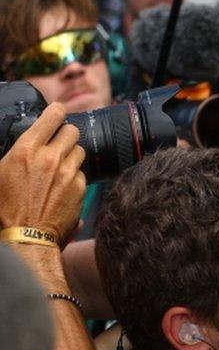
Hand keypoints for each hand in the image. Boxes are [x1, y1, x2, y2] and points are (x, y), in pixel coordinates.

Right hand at [0, 103, 84, 244]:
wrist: (24, 237)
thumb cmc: (4, 208)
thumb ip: (17, 153)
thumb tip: (25, 144)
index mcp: (26, 150)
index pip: (52, 116)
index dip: (56, 112)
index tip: (57, 112)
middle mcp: (50, 157)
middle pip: (72, 131)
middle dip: (65, 135)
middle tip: (57, 144)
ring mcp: (67, 172)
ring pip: (79, 151)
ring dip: (71, 155)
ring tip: (58, 167)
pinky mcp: (79, 187)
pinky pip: (81, 173)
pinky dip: (74, 176)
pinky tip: (61, 186)